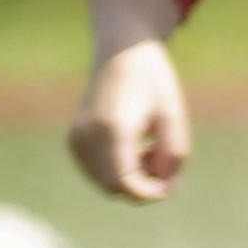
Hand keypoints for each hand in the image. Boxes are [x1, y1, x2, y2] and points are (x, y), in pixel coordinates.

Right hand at [71, 39, 192, 201]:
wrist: (121, 54)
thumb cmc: (153, 83)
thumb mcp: (174, 117)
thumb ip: (173, 155)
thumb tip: (165, 188)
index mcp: (112, 129)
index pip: (125, 183)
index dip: (150, 193)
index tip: (172, 182)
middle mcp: (86, 136)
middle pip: (114, 187)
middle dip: (143, 186)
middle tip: (163, 159)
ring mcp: (75, 138)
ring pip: (105, 183)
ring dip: (132, 178)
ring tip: (150, 149)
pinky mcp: (73, 139)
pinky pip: (98, 171)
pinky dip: (119, 170)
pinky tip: (135, 148)